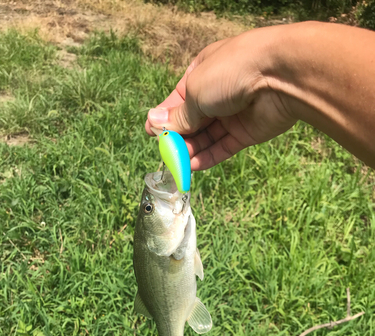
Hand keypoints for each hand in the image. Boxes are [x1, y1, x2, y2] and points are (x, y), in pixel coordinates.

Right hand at [145, 29, 296, 170]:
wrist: (280, 76)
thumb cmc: (231, 72)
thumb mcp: (195, 92)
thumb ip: (178, 114)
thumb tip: (154, 123)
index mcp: (202, 72)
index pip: (178, 99)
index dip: (165, 117)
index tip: (152, 134)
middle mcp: (217, 92)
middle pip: (191, 120)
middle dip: (177, 136)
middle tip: (165, 152)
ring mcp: (233, 113)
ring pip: (206, 136)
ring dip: (190, 149)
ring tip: (176, 162)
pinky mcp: (246, 132)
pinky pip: (222, 147)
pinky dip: (207, 157)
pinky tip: (192, 167)